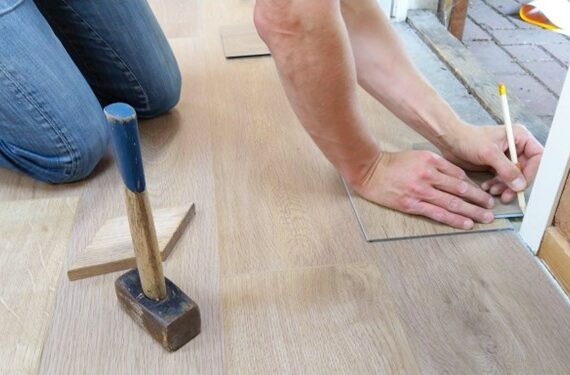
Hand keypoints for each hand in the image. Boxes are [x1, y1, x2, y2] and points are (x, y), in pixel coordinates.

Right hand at [352, 150, 495, 228]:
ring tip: (485, 218)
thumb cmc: (393, 163)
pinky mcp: (411, 204)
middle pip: (460, 189)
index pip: (458, 174)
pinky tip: (466, 223)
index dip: (474, 185)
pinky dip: (454, 219)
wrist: (369, 171)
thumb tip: (458, 178)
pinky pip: (437, 213)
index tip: (483, 193)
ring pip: (452, 202)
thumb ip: (436, 165)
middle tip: (491, 207)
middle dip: (478, 199)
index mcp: (431, 161)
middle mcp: (428, 175)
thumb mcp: (417, 156)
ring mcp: (420, 191)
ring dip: (472, 211)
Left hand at [440, 123, 542, 202]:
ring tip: (493, 192)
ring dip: (505, 187)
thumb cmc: (468, 139)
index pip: (537, 157)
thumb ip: (506, 169)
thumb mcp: (489, 153)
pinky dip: (496, 185)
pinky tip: (487, 188)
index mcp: (519, 137)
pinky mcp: (496, 165)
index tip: (521, 185)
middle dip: (515, 184)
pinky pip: (502, 179)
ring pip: (513, 177)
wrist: (449, 140)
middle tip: (507, 195)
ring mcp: (506, 157)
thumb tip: (520, 185)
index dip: (531, 172)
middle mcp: (516, 147)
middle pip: (526, 170)